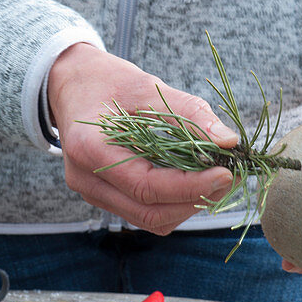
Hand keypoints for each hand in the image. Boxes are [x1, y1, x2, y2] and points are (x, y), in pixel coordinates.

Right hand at [48, 43, 238, 234]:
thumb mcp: (147, 87)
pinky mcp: (102, 196)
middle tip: (230, 177)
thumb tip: (228, 142)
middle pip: (149, 213)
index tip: (225, 172)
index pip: (146, 187)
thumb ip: (188, 114)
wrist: (72, 84)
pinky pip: (142, 213)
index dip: (190, 186)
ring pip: (148, 220)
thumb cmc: (107, 81)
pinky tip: (193, 182)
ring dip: (187, 206)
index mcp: (89, 150)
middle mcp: (85, 179)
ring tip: (216, 179)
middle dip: (195, 200)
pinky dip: (173, 204)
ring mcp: (91, 192)